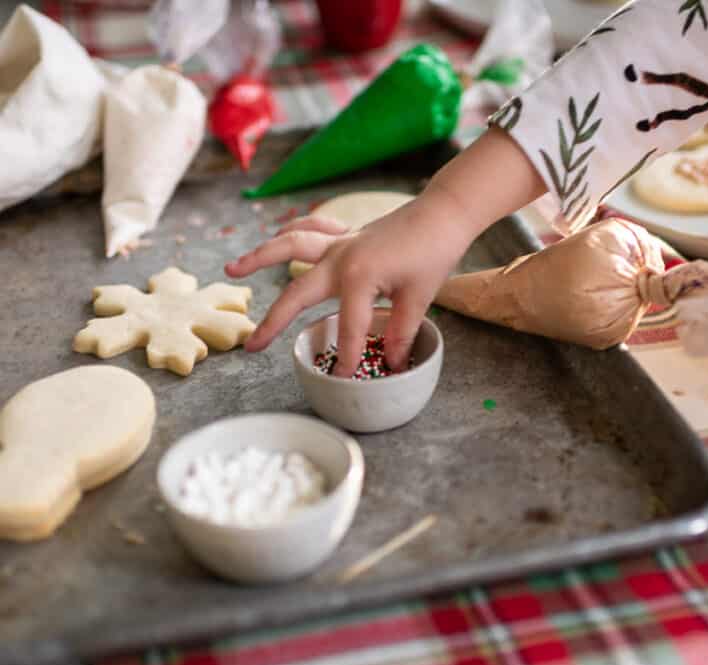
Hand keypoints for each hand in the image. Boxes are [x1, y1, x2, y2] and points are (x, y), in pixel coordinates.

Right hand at [225, 197, 471, 375]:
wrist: (444, 214)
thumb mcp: (419, 299)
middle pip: (298, 293)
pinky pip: (312, 229)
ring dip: (261, 256)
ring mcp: (339, 242)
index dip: (348, 356)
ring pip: (291, 247)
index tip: (344, 377)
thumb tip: (388, 364)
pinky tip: (276, 239)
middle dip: (273, 321)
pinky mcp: (346, 234)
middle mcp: (339, 258)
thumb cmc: (433, 253)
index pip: (348, 328)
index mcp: (358, 278)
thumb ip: (400, 334)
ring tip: (232, 269)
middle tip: (252, 345)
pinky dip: (293, 232)